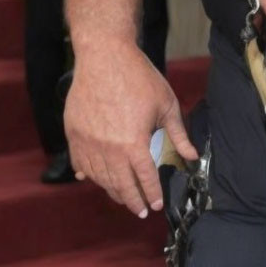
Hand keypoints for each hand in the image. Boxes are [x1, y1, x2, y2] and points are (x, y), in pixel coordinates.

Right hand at [65, 40, 197, 216]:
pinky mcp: (74, 133)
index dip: (151, 194)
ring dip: (111, 190)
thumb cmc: (138, 77)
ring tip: (121, 197)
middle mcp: (108, 148)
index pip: (144, 179)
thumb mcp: (167, 105)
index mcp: (133, 143)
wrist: (104, 56)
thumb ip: (178, 135)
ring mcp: (87, 142)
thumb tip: (191, 156)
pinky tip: (93, 179)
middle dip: (132, 200)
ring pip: (99, 177)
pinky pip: (80, 162)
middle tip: (139, 210)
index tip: (155, 205)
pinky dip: (88, 173)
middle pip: (120, 184)